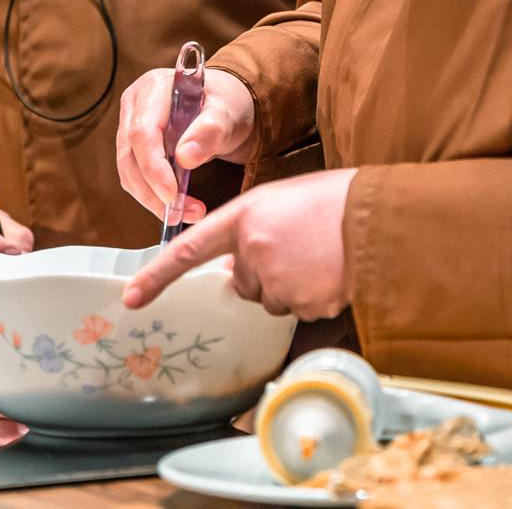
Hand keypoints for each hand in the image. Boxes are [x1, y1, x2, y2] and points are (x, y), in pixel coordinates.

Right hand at [115, 66, 256, 221]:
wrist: (225, 107)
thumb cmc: (227, 104)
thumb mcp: (227, 113)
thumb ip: (209, 131)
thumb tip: (185, 158)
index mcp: (154, 88)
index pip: (143, 131)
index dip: (154, 167)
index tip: (172, 195)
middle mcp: (136, 104)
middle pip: (130, 155)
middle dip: (153, 191)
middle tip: (181, 213)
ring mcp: (130, 125)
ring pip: (128, 170)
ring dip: (152, 199)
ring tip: (187, 213)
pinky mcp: (133, 146)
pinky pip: (134, 176)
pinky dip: (153, 196)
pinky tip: (178, 207)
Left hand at [121, 167, 356, 317]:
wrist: (379, 214)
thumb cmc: (335, 201)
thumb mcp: (282, 202)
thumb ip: (253, 230)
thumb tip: (235, 269)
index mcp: (245, 216)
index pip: (189, 250)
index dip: (158, 276)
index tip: (132, 299)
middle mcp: (253, 250)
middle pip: (243, 283)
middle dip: (265, 274)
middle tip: (300, 248)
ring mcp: (278, 279)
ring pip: (273, 299)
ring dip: (292, 286)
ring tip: (320, 256)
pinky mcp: (303, 303)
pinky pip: (300, 310)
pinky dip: (315, 297)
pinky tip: (331, 272)